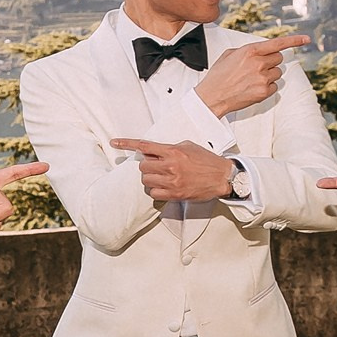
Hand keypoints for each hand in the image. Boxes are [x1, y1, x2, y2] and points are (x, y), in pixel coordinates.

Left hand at [110, 137, 235, 201]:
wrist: (221, 177)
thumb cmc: (205, 160)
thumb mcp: (187, 146)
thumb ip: (168, 148)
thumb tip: (151, 150)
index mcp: (173, 151)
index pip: (144, 146)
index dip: (127, 143)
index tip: (114, 142)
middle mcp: (171, 166)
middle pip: (143, 165)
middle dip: (147, 165)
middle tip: (157, 166)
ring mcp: (172, 181)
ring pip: (146, 180)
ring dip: (151, 178)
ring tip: (162, 176)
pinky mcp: (175, 194)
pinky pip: (153, 193)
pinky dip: (156, 190)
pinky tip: (165, 186)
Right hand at [195, 34, 310, 116]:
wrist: (212, 97)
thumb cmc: (218, 76)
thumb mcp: (229, 55)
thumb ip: (247, 50)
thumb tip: (259, 50)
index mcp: (250, 51)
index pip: (278, 43)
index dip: (294, 40)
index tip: (306, 39)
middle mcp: (258, 63)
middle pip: (279, 59)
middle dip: (271, 62)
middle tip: (258, 68)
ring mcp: (262, 78)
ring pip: (278, 73)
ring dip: (269, 75)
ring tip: (253, 80)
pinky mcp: (264, 92)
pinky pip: (275, 86)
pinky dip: (267, 87)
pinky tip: (253, 88)